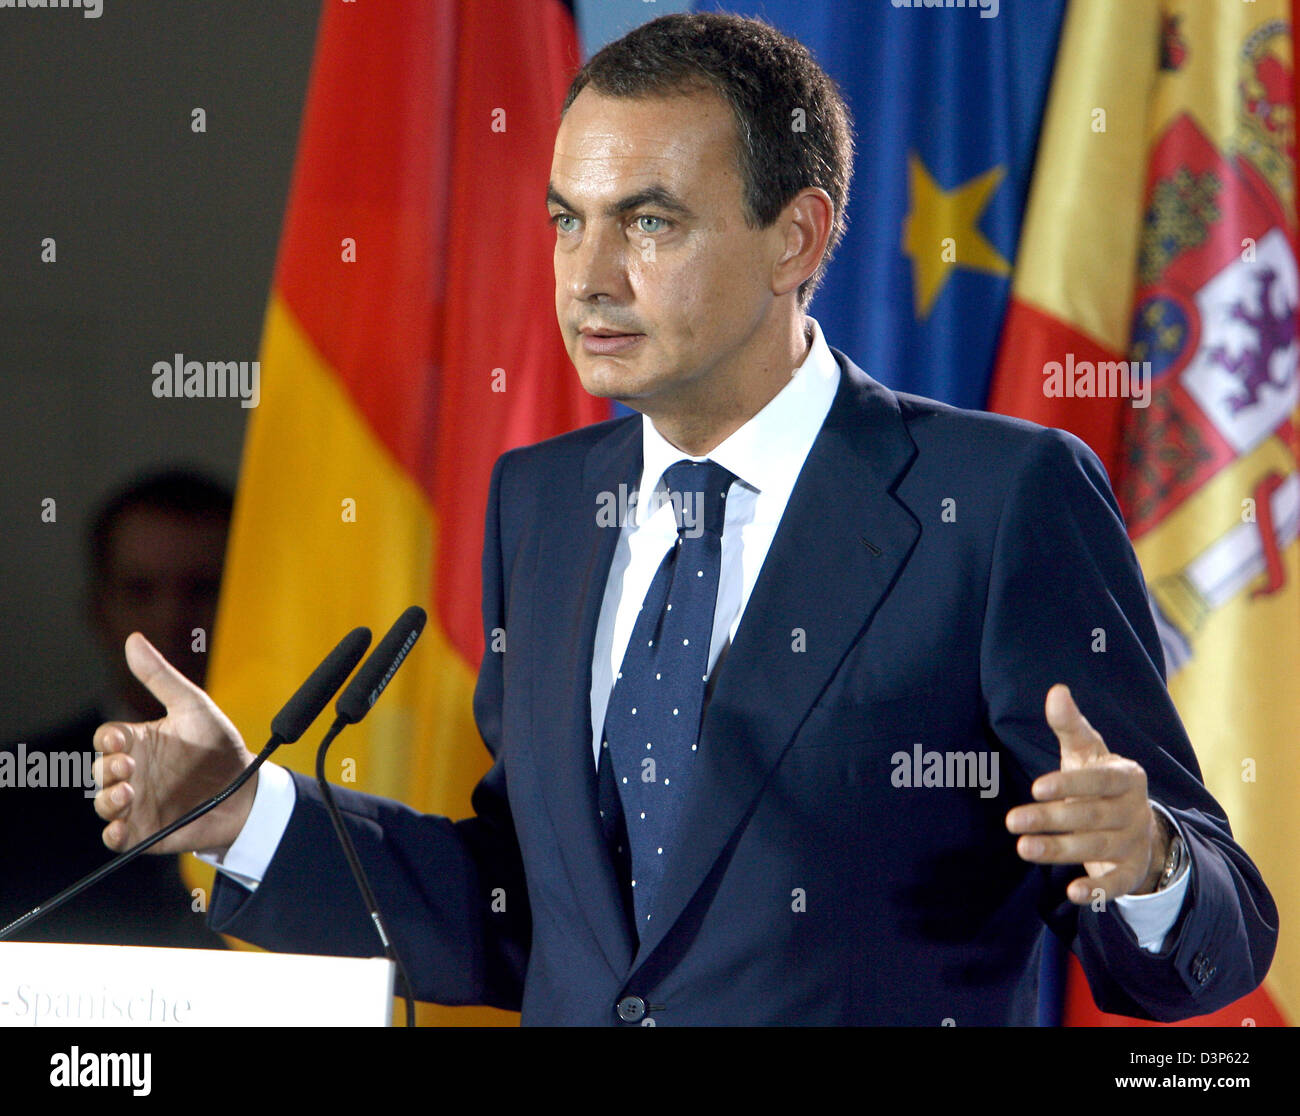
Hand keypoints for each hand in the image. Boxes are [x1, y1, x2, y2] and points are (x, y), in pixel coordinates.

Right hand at [93, 632, 257, 855]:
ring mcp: (137, 803)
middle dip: (107, 769)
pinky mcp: (147, 831)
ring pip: (104, 804)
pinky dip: (114, 836)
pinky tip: (120, 830)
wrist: (247, 788)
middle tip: (128, 767)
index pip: (108, 738)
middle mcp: (132, 772)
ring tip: (126, 795)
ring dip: (107, 800)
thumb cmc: (218, 745)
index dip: (109, 739)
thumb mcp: (193, 707)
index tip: (122, 738)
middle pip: (101, 770)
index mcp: (139, 742)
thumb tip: (133, 639)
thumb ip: (161, 678)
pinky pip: (118, 838)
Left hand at [1005, 684, 1167, 903]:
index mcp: (1127, 777)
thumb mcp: (1087, 752)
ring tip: (1023, 848)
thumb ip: (1070, 725)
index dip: (1070, 784)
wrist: (1137, 824)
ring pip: (1096, 847)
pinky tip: (1072, 893)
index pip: (1100, 780)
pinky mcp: (1130, 871)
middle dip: (1051, 819)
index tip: (1036, 787)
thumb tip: (1056, 690)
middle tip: (1011, 820)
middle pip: (1091, 816)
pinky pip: (1117, 883)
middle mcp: (1134, 810)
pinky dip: (1098, 890)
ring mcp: (1134, 842)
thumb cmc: (1100, 780)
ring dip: (1059, 850)